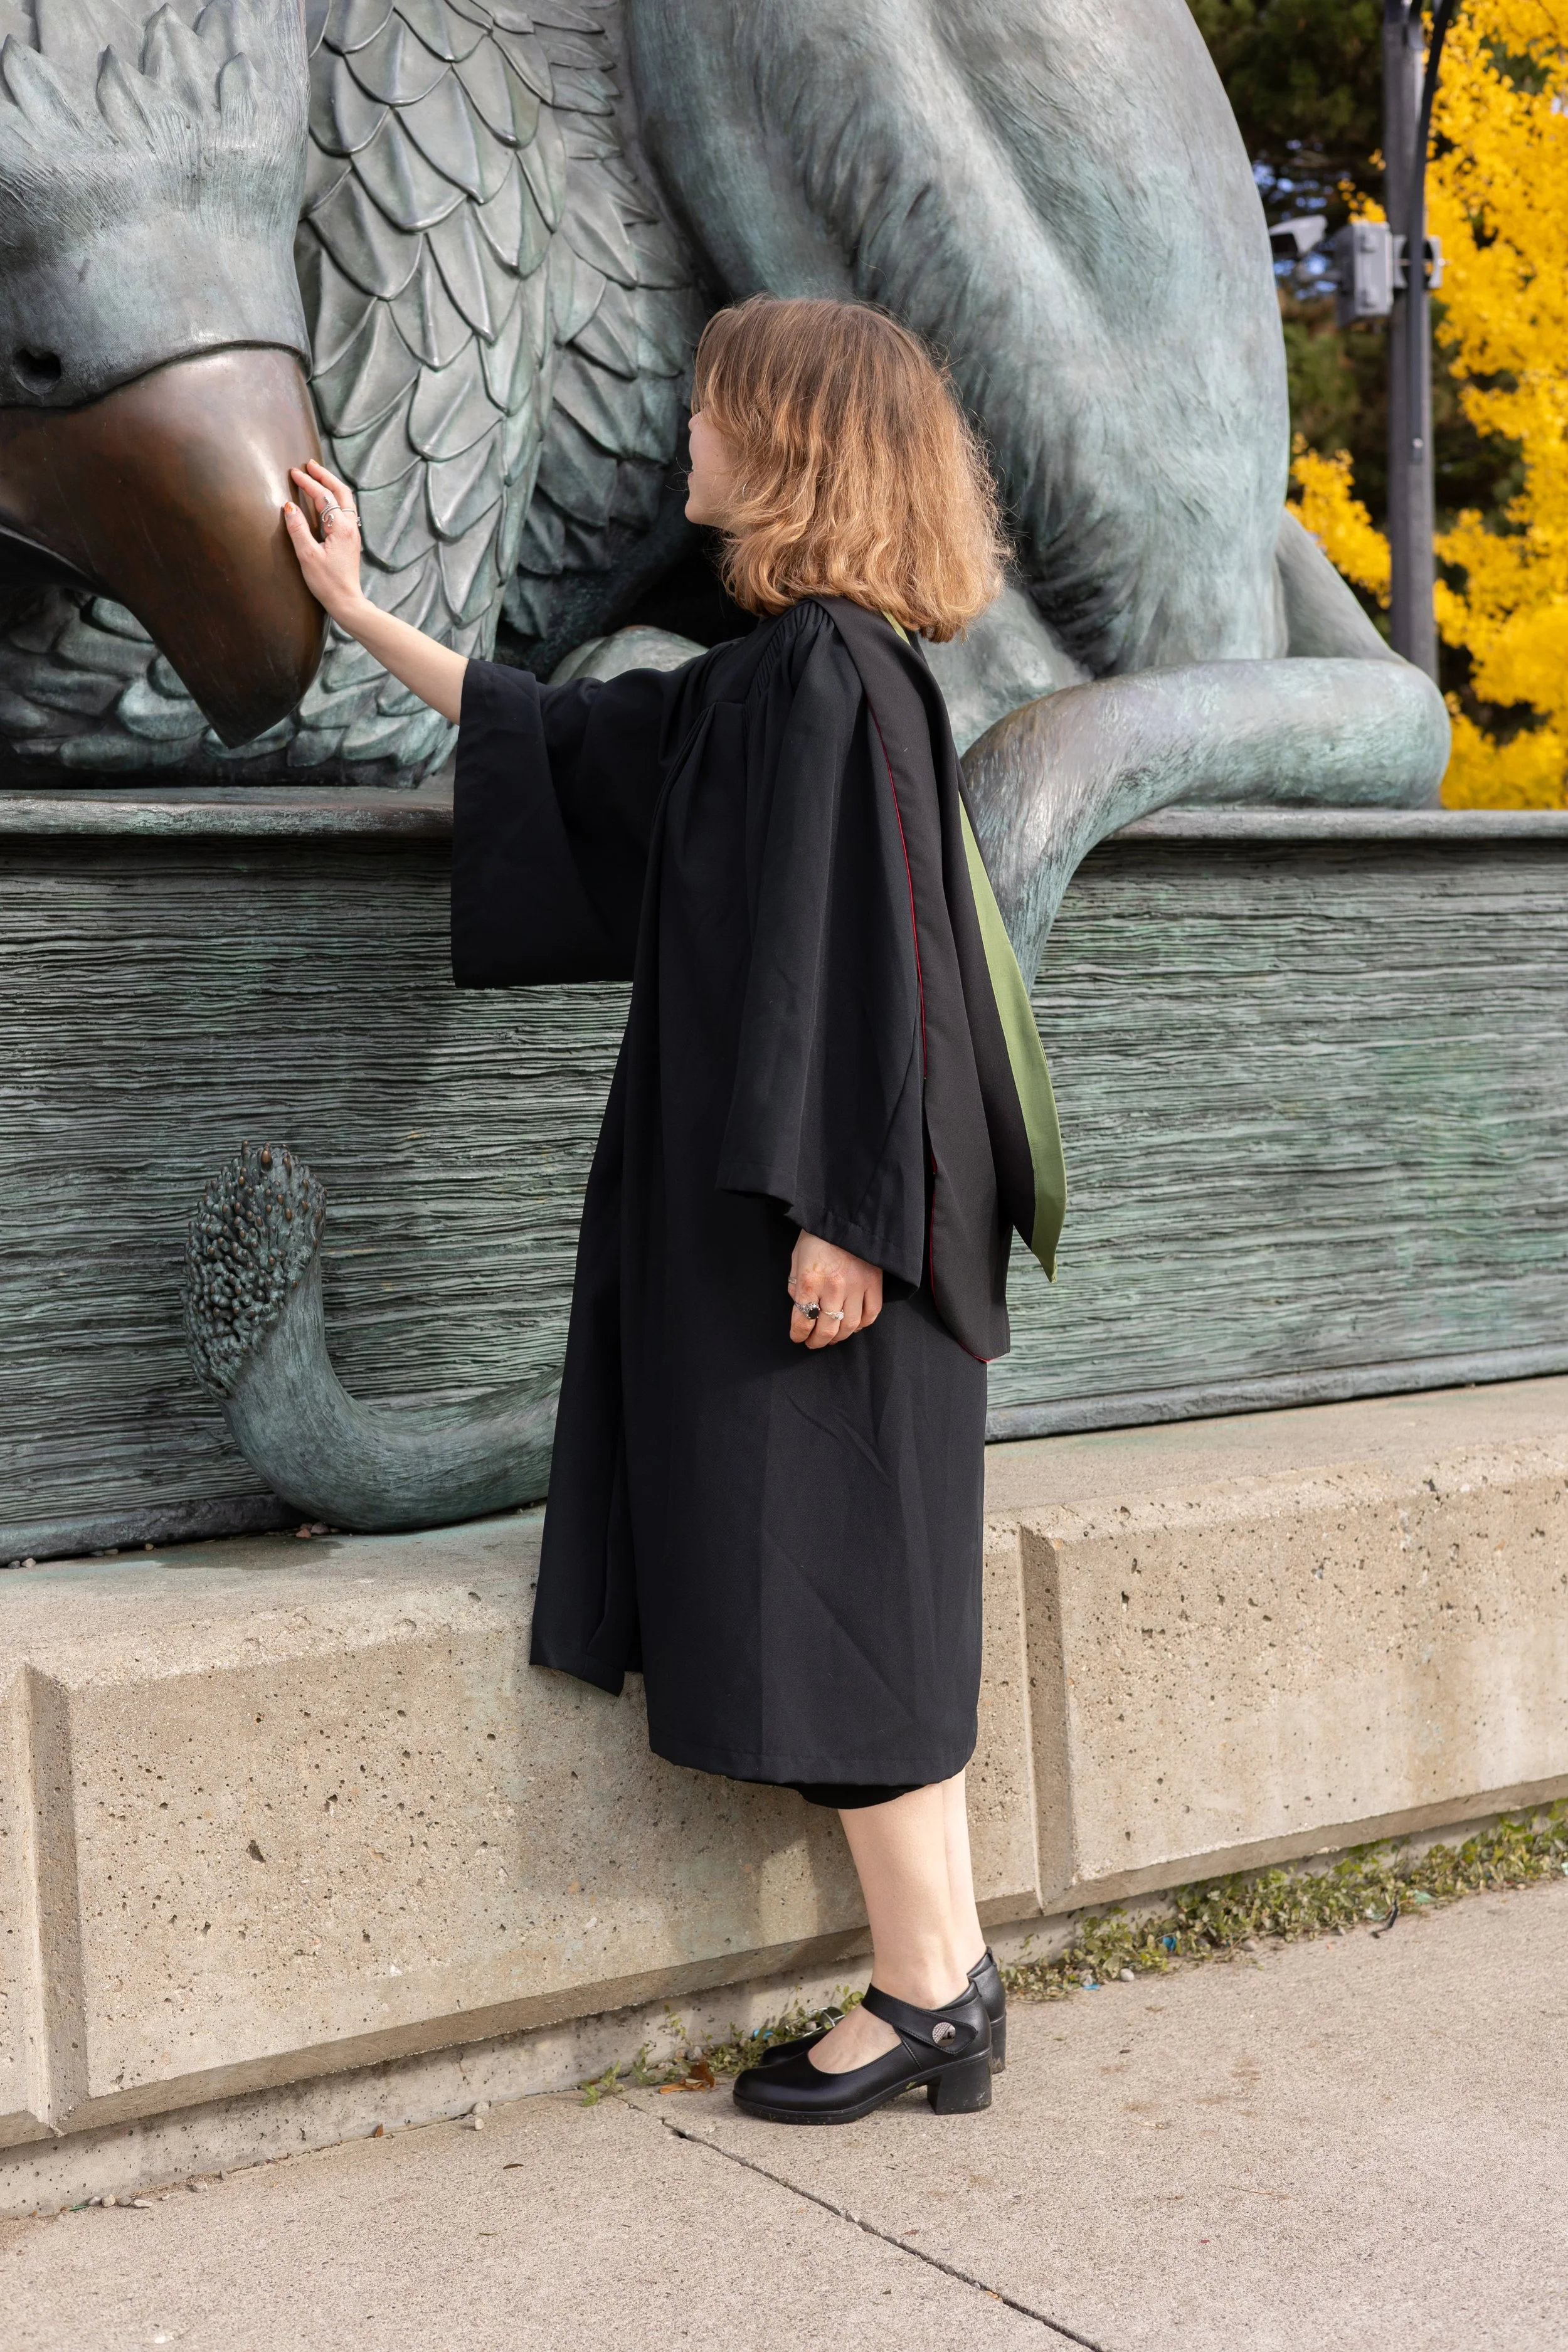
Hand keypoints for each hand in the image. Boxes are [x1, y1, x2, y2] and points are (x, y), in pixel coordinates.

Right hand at [283, 459, 365, 624]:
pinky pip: (344, 510)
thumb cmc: (327, 583)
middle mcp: (351, 526)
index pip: (323, 496)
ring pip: (345, 500)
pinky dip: (334, 497)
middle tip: (309, 464)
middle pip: (341, 491)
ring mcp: (353, 533)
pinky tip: (325, 498)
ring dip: (331, 484)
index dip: (308, 483)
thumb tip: (288, 506)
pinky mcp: (350, 539)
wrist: (347, 602)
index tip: (293, 473)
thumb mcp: (307, 556)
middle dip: (324, 475)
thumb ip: (298, 529)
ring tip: (317, 475)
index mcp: (341, 528)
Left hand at [788, 1231, 883, 1348]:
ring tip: (832, 1337)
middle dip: (817, 1341)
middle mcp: (833, 1288)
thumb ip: (796, 1285)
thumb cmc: (817, 1235)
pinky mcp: (874, 1282)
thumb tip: (800, 1306)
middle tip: (813, 1343)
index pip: (803, 1320)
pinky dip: (862, 1324)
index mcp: (809, 1281)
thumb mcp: (796, 1258)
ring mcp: (856, 1286)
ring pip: (849, 1326)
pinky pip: (871, 1313)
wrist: (845, 1214)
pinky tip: (854, 1325)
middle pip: (826, 1329)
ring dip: (839, 1337)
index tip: (797, 1337)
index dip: (798, 1334)